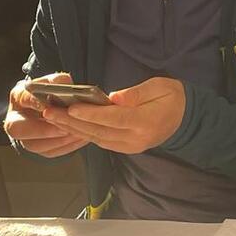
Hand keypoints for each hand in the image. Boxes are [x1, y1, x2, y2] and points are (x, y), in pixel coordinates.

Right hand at [5, 72, 89, 157]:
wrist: (50, 105)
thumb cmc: (49, 91)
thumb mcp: (52, 81)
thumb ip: (57, 80)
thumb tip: (65, 83)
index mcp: (18, 98)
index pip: (22, 100)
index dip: (34, 102)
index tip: (47, 105)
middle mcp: (15, 120)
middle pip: (18, 130)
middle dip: (42, 130)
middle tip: (64, 127)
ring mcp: (24, 137)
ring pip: (35, 145)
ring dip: (58, 140)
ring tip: (77, 133)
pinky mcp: (38, 148)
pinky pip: (49, 152)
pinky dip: (66, 146)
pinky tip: (80, 138)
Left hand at [43, 76, 185, 153]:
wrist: (186, 119)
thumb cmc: (172, 97)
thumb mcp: (160, 86)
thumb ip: (136, 93)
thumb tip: (112, 98)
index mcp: (145, 122)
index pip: (113, 118)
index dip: (91, 114)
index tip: (71, 108)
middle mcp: (135, 139)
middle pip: (99, 131)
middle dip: (72, 122)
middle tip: (49, 112)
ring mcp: (130, 147)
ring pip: (96, 139)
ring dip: (73, 129)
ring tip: (52, 118)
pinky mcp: (126, 149)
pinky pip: (101, 142)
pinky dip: (84, 134)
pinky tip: (69, 126)